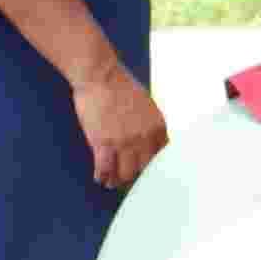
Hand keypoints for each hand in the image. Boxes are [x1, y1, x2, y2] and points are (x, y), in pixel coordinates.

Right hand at [70, 64, 167, 188]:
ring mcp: (124, 142)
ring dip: (117, 180)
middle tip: (129, 182)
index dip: (152, 168)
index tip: (147, 174)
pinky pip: (104, 168)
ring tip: (112, 184)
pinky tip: (100, 179)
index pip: (160, 157)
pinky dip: (102, 176)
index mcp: (157, 128)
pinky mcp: (103, 143)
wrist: (101, 75)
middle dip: (135, 177)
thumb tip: (151, 139)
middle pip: (143, 169)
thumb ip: (150, 125)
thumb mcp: (147, 105)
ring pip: (124, 173)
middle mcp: (144, 138)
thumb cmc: (121, 86)